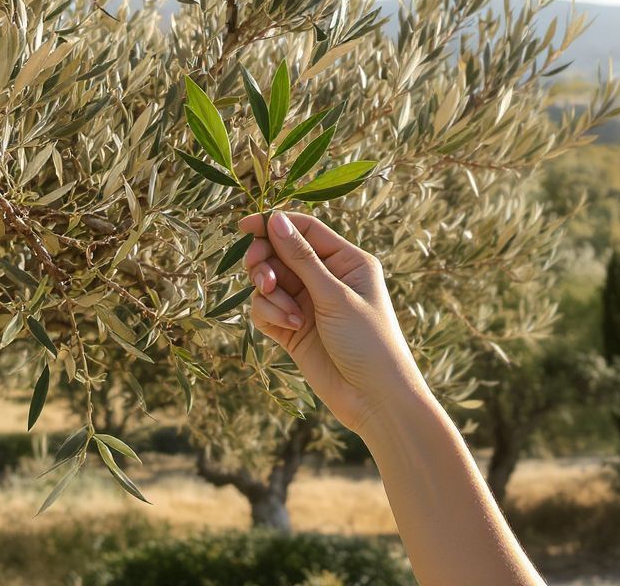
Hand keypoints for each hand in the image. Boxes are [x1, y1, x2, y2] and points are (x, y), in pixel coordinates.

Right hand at [238, 209, 424, 437]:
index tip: (244, 226)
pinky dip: (270, 314)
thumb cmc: (368, 341)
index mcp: (345, 260)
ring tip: (288, 313)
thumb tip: (275, 219)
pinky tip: (290, 328)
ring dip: (270, 293)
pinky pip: (266, 308)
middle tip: (260, 275)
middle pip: (280, 253)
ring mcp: (307, 303)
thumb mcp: (335, 295)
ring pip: (269, 281)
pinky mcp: (292, 329)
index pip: (304, 230)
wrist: (375, 401)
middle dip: (265, 262)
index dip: (274, 224)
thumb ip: (301, 257)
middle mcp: (325, 277)